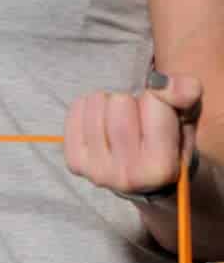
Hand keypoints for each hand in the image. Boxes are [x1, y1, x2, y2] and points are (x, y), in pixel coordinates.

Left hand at [65, 70, 201, 196]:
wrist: (145, 177)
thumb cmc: (169, 141)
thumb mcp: (186, 118)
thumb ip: (185, 97)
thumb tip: (175, 85)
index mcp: (161, 169)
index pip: (154, 104)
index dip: (156, 98)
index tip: (157, 112)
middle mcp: (128, 176)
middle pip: (119, 104)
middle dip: (129, 100)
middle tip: (136, 115)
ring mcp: (97, 170)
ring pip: (95, 104)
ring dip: (107, 101)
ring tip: (119, 118)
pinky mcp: (75, 161)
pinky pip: (75, 110)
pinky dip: (87, 105)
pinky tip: (100, 120)